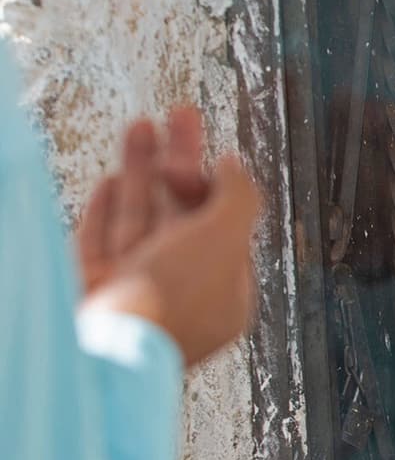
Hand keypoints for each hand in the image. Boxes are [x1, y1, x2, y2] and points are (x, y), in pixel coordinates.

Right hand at [80, 141, 261, 366]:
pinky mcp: (91, 292)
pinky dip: (106, 209)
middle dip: (179, 162)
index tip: (208, 152)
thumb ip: (238, 199)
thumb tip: (234, 165)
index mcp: (222, 295)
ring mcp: (132, 295)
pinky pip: (102, 245)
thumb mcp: (225, 240)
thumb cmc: (170, 296)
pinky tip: (110, 179)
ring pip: (140, 221)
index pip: (224, 229)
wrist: (104, 346)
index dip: (215, 186)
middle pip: (181, 216)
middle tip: (180, 113)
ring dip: (141, 170)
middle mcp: (179, 296)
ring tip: (142, 123)